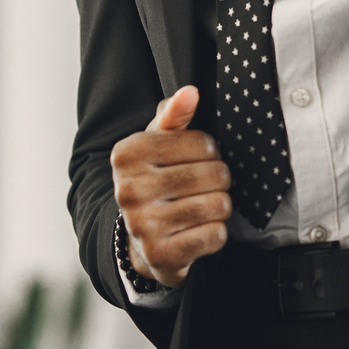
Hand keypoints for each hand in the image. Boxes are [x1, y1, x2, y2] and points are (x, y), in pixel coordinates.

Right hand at [111, 85, 230, 286]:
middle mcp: (129, 190)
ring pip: (217, 205)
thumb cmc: (156, 179)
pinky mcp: (160, 255)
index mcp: (127, 154)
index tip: (201, 159)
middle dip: (220, 179)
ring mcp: (142, 225)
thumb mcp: (158, 143)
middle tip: (208, 185)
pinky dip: (216, 233)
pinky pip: (215, 236)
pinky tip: (200, 229)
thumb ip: (174, 115)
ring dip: (220, 206)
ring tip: (205, 205)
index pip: (203, 142)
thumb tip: (190, 93)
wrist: (139, 239)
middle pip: (213, 174)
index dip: (211, 151)